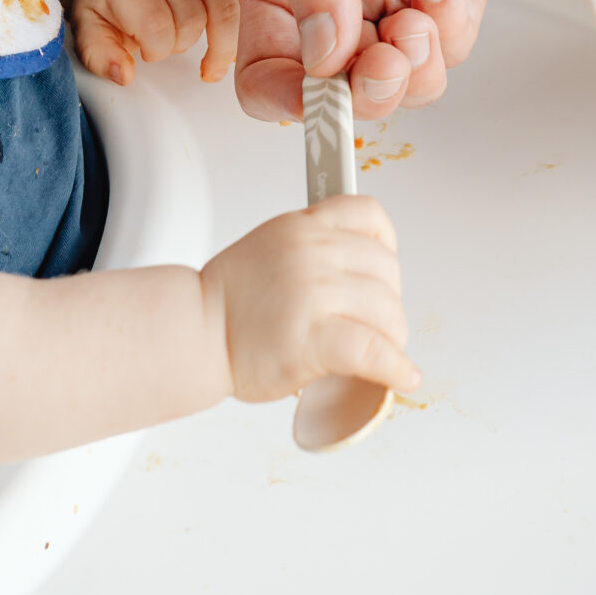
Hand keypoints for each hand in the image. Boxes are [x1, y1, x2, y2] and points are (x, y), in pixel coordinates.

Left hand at [70, 0, 241, 85]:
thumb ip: (99, 54)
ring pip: (228, 11)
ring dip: (220, 44)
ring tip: (208, 59)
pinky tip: (226, 44)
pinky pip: (245, 0)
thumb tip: (124, 75)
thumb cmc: (109, 0)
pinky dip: (241, 29)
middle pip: (194, 20)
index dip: (156, 50)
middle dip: (182, 45)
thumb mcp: (88, 26)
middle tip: (169, 45)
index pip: (157, 25)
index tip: (146, 51)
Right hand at [201, 196, 417, 401]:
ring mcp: (314, 293)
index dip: (386, 247)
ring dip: (393, 339)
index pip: (369, 216)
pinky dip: (394, 368)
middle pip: (387, 271)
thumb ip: (313, 249)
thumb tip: (358, 274)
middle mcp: (312, 252)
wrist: (193, 334)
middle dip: (389, 304)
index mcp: (302, 227)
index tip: (383, 272)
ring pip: (387, 311)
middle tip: (377, 327)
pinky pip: (372, 351)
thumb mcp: (271, 247)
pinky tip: (402, 377)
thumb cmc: (228, 302)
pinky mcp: (313, 338)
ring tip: (382, 355)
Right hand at [239, 0, 540, 120]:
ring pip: (402, 78)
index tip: (313, 97)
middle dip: (360, 92)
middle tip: (379, 62)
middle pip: (340, 85)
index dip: (285, 97)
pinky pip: (452, 41)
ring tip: (414, 21)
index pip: (268, 65)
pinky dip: (447, 28)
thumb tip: (318, 50)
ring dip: (409, 69)